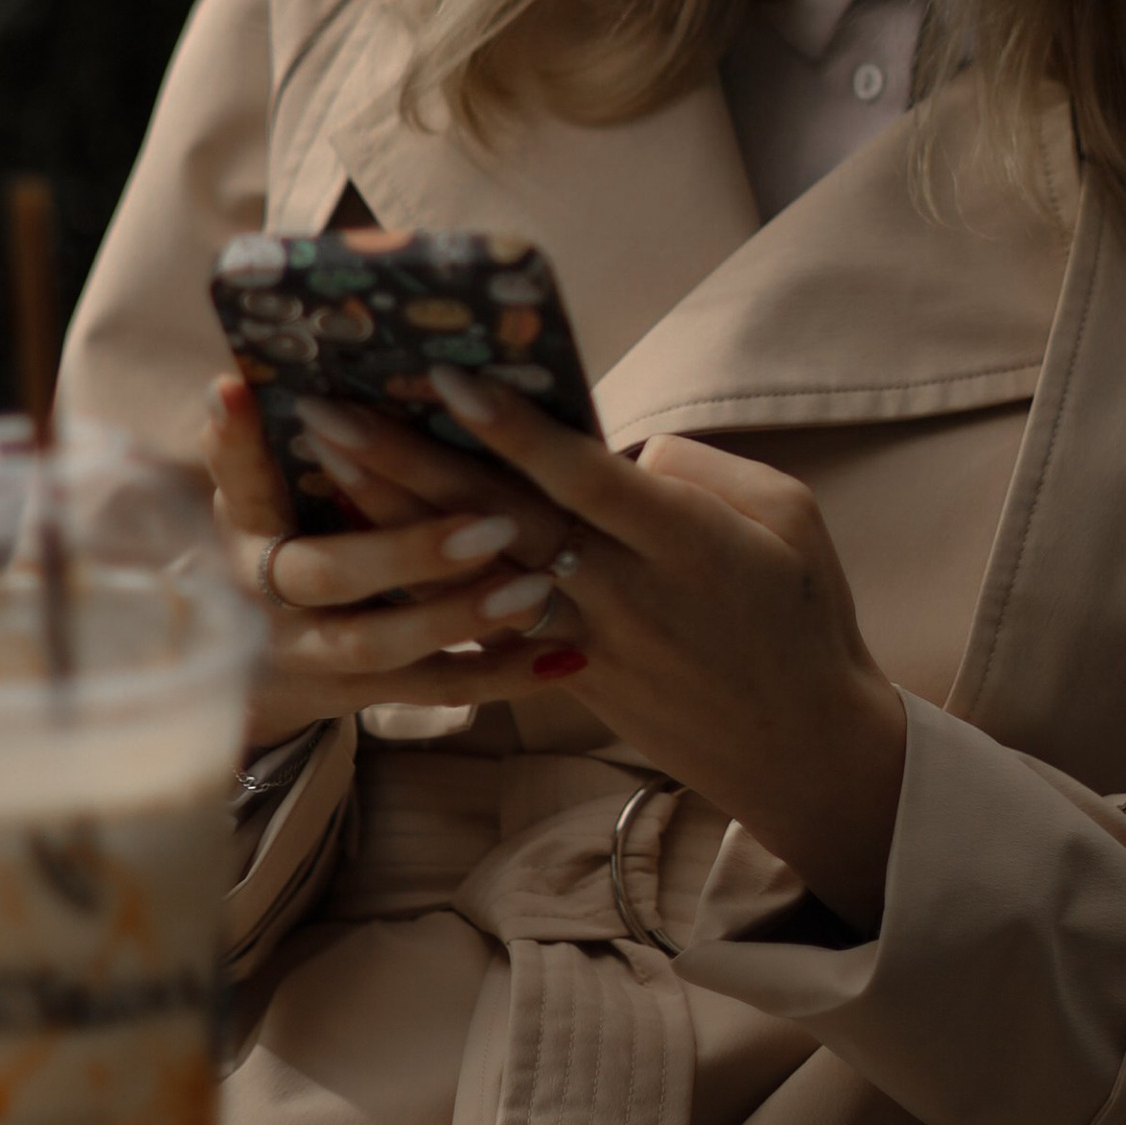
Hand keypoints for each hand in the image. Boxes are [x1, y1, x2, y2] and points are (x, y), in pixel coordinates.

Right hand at [201, 374, 574, 744]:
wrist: (255, 661)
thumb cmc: (280, 535)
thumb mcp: (263, 489)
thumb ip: (266, 442)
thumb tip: (250, 370)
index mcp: (244, 524)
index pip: (240, 477)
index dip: (234, 441)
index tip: (237, 390)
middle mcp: (266, 594)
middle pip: (328, 574)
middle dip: (408, 552)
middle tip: (492, 524)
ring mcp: (312, 654)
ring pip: (382, 645)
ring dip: (460, 618)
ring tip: (536, 588)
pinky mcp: (360, 693)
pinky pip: (432, 689)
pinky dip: (498, 676)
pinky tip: (563, 657)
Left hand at [261, 367, 909, 932]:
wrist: (801, 747)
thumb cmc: (803, 616)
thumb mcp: (791, 520)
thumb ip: (704, 469)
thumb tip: (624, 447)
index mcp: (683, 543)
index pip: (581, 479)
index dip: (510, 430)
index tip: (443, 376)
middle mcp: (622, 595)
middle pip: (500, 520)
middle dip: (408, 463)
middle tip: (325, 409)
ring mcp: (587, 644)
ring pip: (474, 576)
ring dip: (395, 521)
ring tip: (321, 467)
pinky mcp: (567, 678)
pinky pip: (486, 627)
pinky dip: (425, 583)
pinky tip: (365, 547)